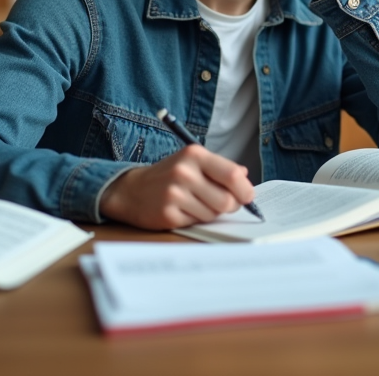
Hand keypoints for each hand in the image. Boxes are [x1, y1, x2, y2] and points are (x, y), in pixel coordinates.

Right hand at [98, 145, 255, 229]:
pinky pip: (197, 223)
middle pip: (227, 200)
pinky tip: (184, 210)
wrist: (131, 190)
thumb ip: (220, 168)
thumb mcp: (193, 162)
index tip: (247, 196)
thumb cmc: (169, 176)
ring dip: (211, 213)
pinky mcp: (168, 214)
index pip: (232, 175)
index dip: (245, 190)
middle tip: (221, 203)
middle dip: (230, 206)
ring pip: (214, 214)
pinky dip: (196, 220)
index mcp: (194, 154)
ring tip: (196, 204)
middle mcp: (184, 172)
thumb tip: (245, 177)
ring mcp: (174, 194)